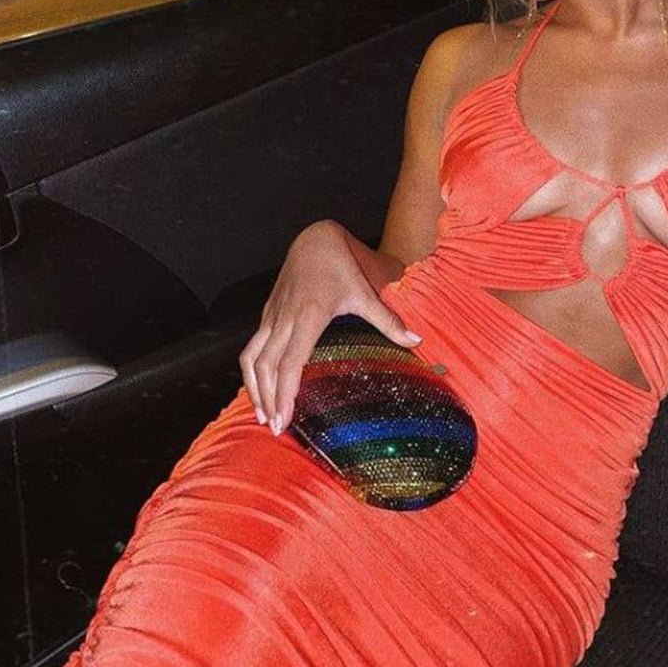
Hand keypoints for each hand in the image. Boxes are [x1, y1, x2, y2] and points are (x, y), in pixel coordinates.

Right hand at [239, 220, 418, 435]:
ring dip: (254, 388)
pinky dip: (251, 371)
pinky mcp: (267, 314)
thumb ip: (388, 321)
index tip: (284, 418)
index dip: (284, 392)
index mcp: (309, 316)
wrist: (314, 239)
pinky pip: (252, 347)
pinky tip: (258, 388)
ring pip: (251, 358)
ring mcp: (272, 316)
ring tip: (261, 415)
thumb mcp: (365, 293)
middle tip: (275, 428)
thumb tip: (416, 341)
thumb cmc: (340, 266)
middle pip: (266, 367)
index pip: (290, 362)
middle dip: (267, 400)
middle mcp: (285, 318)